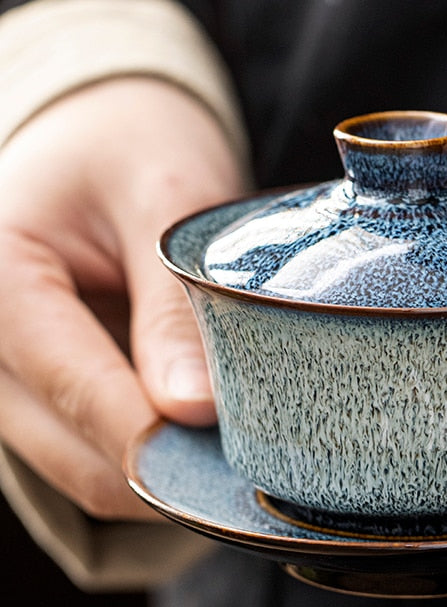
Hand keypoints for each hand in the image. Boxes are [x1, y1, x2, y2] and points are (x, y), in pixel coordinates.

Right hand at [0, 77, 248, 519]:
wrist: (104, 132)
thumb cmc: (132, 144)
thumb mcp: (163, 195)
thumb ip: (170, 306)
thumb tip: (193, 412)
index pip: (74, 388)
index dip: (158, 441)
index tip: (239, 468)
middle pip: (72, 454)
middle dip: (167, 472)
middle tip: (261, 472)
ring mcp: (11, 374)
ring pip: (81, 469)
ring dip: (161, 474)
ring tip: (244, 458)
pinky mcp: (45, 389)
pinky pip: (94, 450)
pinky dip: (153, 456)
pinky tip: (212, 442)